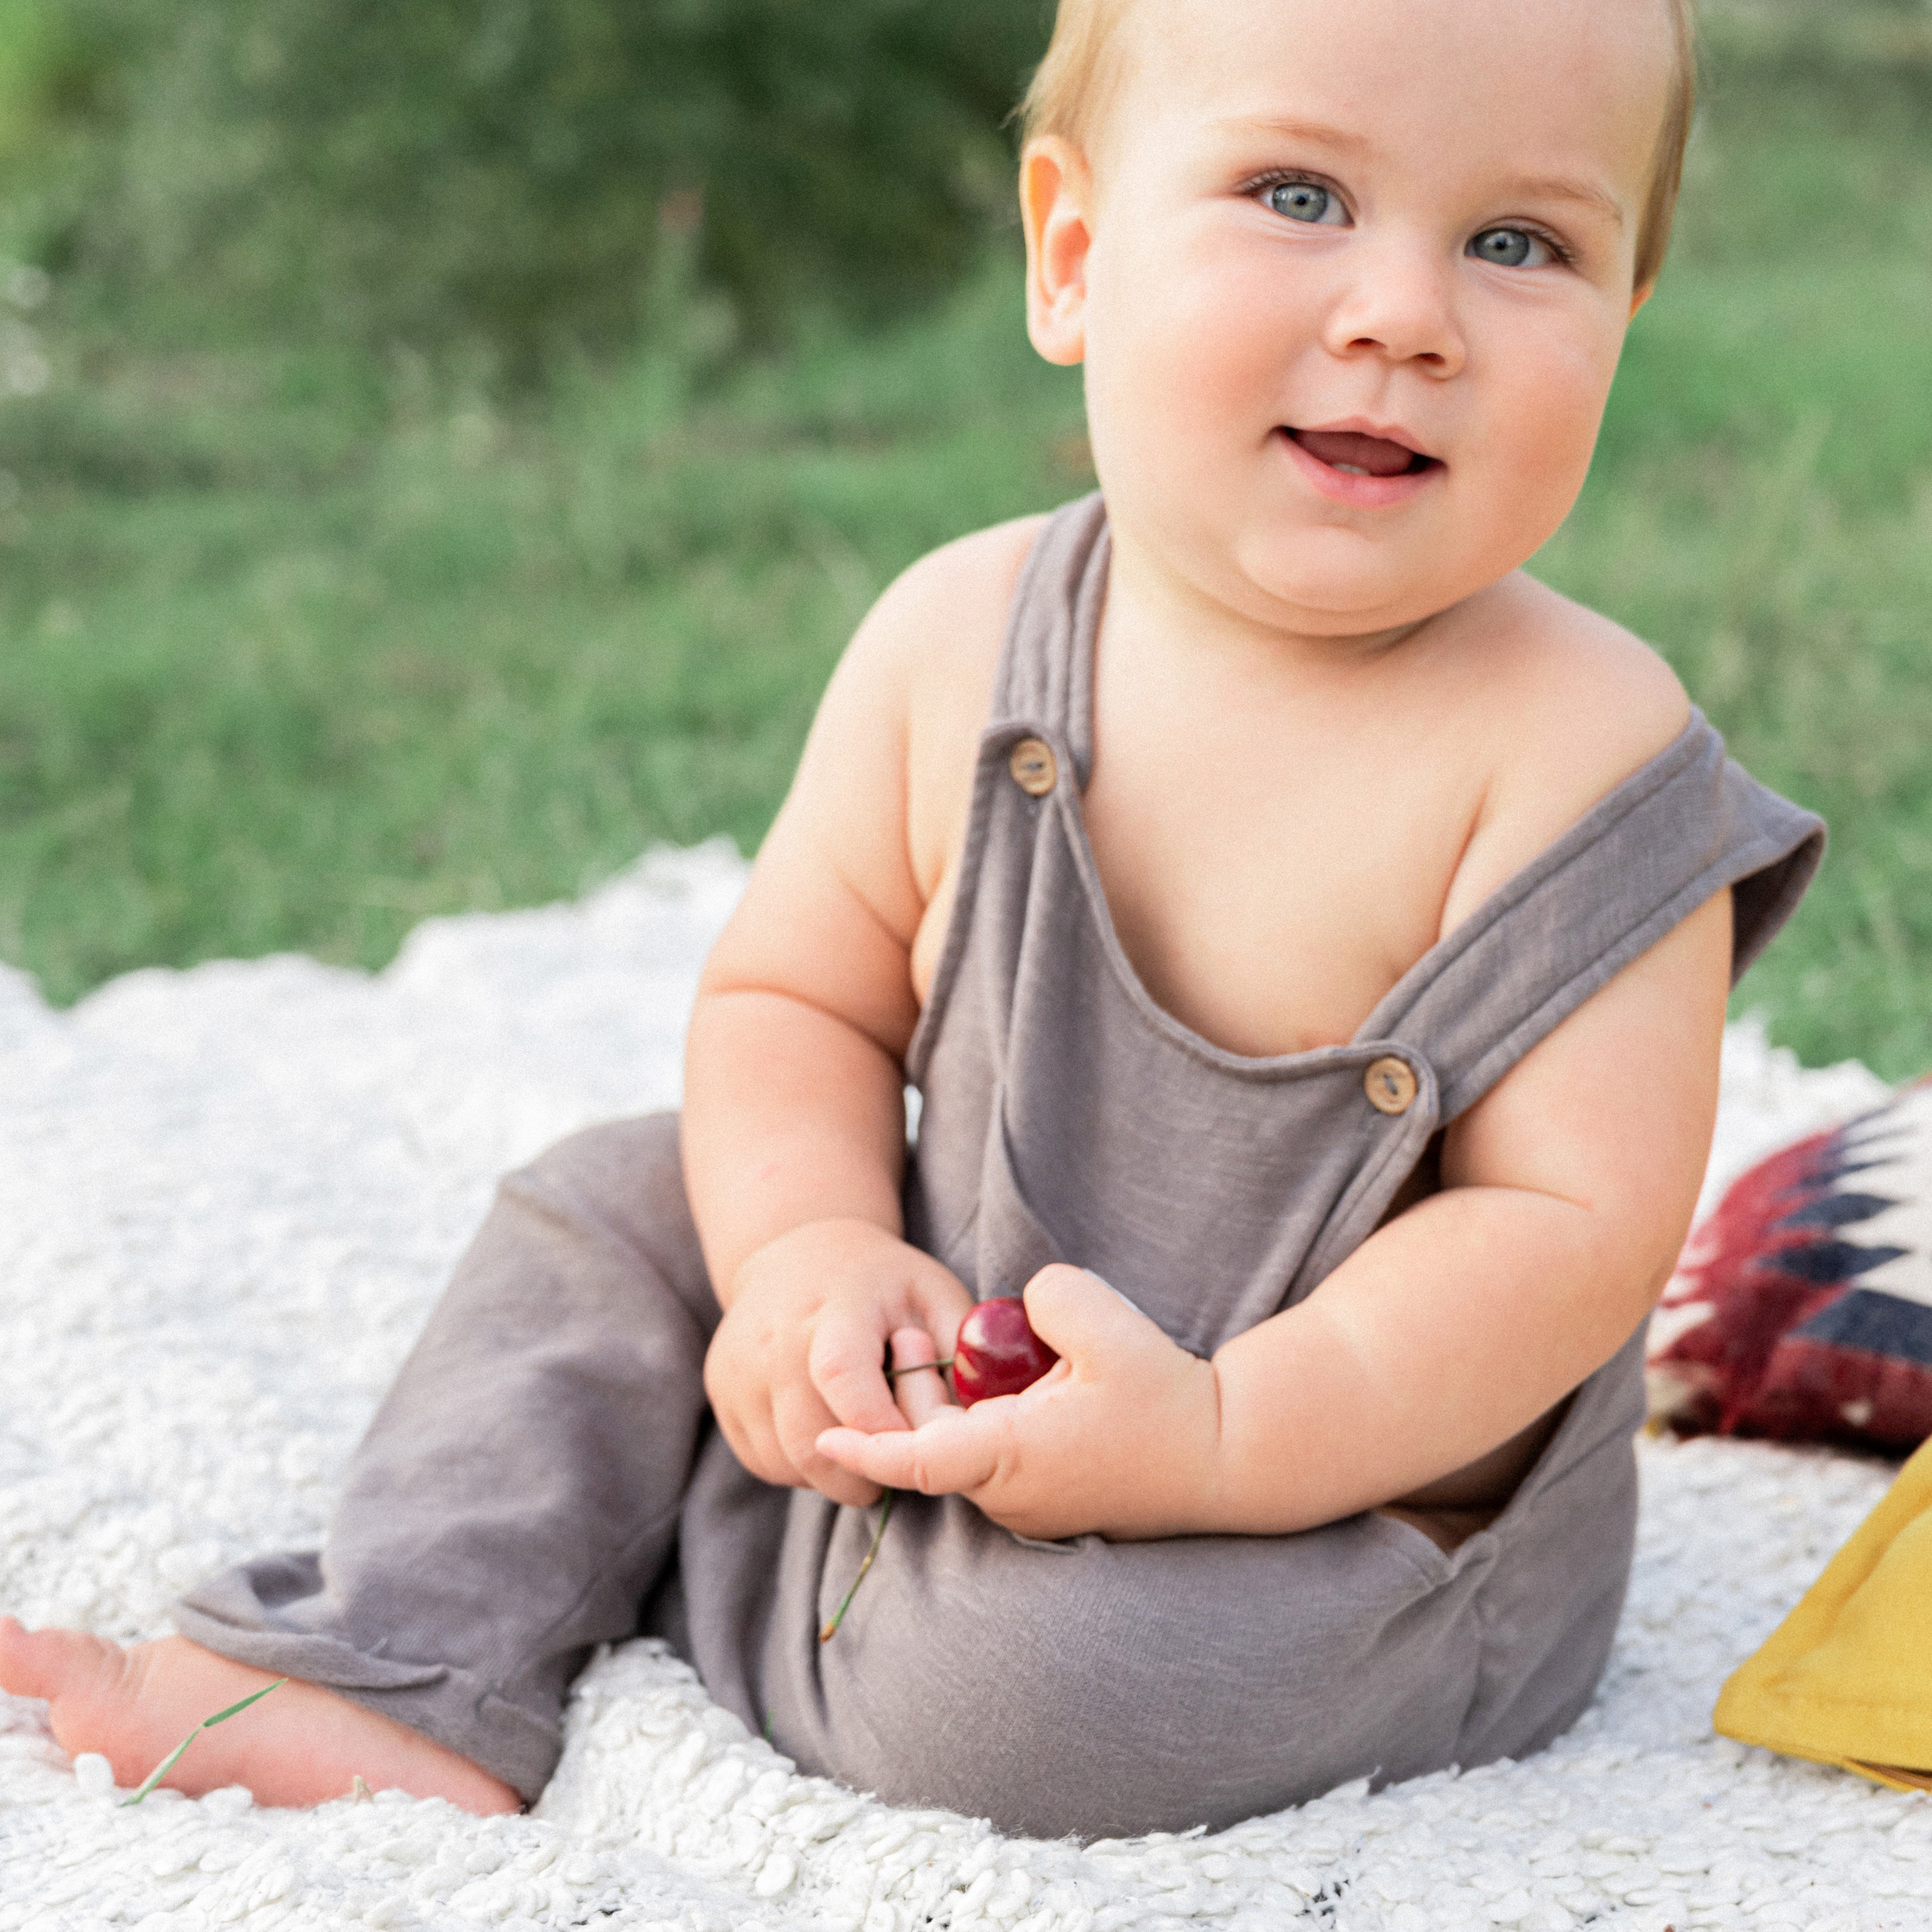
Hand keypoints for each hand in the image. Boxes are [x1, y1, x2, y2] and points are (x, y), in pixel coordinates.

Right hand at [703, 1218, 974, 1507]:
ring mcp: (738, 1366)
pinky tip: (825, 1431)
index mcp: (836, 1306)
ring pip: (784, 1460)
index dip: (878, 1428)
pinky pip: (762, 1460)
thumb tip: (972, 1421)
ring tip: (860, 1440)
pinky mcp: (721, 1391)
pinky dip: (798, 1468)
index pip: (841, 1374)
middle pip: (807, 1438)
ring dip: (830, 1475)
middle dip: (861, 1474)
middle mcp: (774, 1336)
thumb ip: (959, 1353)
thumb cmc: (883, 1282)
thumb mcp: (934, 1294)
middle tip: (892, 1464)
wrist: (797, 1250)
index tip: (911, 1447)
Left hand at [816, 1265, 1223, 1540]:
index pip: (915, 1459)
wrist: (1230, 1456)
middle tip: (916, 1339)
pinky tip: (1028, 1385)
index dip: (863, 1447)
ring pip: (969, 1451)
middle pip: (933, 1446)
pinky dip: (994, 1426)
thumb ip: (1044, 1297)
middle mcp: (1012, 1494)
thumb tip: (1021, 1310)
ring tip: (988, 1358)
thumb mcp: (1102, 1321)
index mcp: (1011, 1456)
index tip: (821, 1439)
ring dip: (962, 1410)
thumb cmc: (1168, 1397)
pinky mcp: (1054, 1503)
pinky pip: (1001, 1461)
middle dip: (914, 1398)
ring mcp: (1033, 1507)